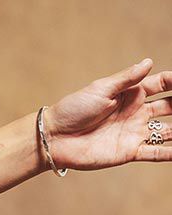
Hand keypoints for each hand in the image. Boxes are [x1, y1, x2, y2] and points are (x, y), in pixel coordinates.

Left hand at [43, 57, 171, 169]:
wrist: (55, 138)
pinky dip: (169, 153)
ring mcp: (134, 132)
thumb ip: (127, 78)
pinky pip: (153, 152)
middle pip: (170, 107)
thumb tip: (149, 62)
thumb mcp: (102, 89)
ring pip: (166, 131)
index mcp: (133, 92)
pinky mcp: (128, 152)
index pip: (164, 83)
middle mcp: (137, 112)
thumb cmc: (75, 109)